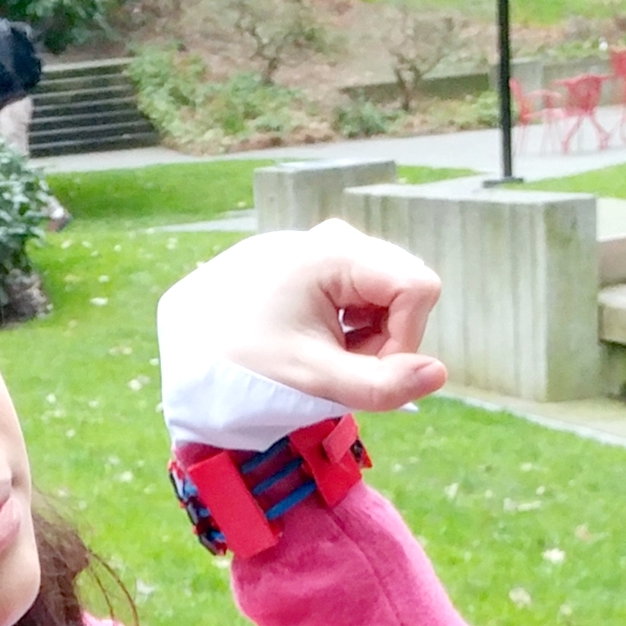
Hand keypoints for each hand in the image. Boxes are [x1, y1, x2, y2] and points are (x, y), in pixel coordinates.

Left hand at [160, 221, 446, 430]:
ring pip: (386, 299)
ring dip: (367, 341)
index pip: (418, 288)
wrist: (186, 355)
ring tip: (320, 360)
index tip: (364, 372)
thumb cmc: (243, 367)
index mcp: (335, 252)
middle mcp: (336, 239)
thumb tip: (439, 373)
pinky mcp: (318, 267)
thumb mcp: (313, 382)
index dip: (406, 340)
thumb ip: (380, 386)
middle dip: (385, 341)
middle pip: (405, 291)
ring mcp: (327, 250)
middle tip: (335, 369)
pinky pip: (361, 299)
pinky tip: (315, 348)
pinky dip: (349, 333)